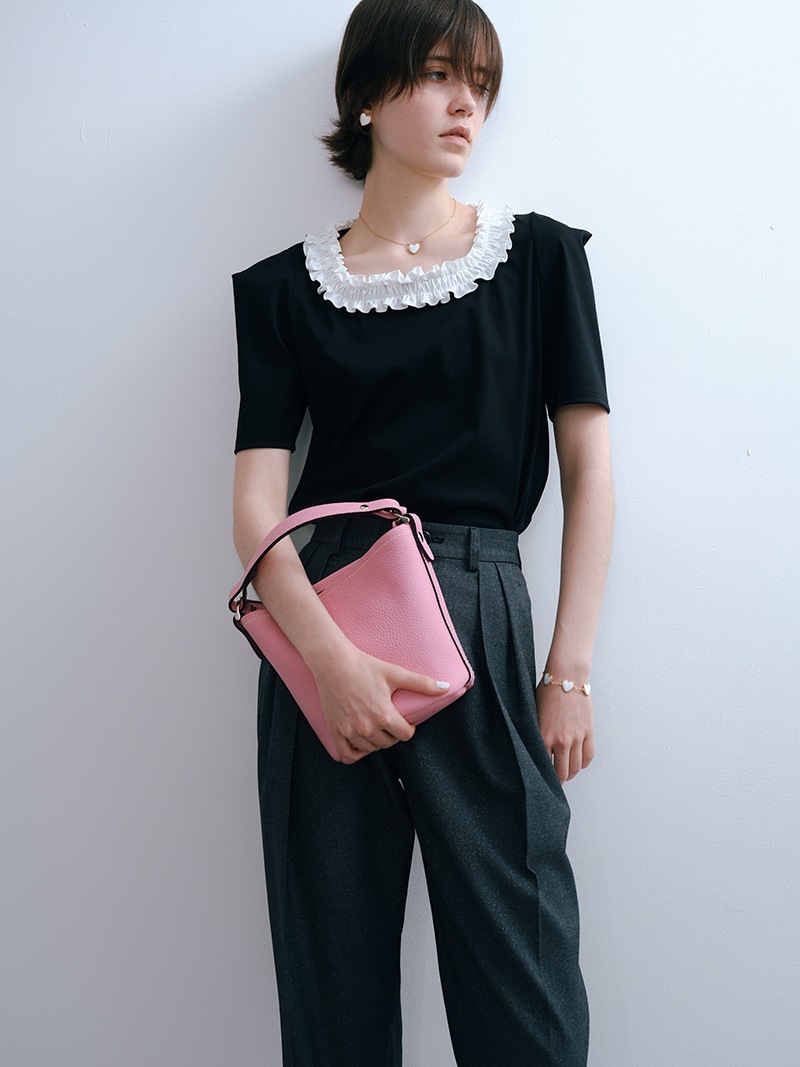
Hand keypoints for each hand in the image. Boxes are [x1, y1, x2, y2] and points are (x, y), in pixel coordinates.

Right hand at [311, 644, 450, 761]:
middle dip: (393, 735)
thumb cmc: (365, 666)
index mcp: (384, 715)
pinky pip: (347, 753)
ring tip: (377, 729)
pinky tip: (361, 744)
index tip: (405, 721)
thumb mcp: (395, 673)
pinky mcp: (335, 730)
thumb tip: (446, 687)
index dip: (409, 728)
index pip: (405, 736)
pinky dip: (355, 753)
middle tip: (391, 723)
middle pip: (388, 744)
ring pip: (370, 749)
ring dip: (376, 742)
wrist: (333, 663)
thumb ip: (422, 683)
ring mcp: (349, 731)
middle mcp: (367, 727)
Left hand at [535, 679, 594, 782]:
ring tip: (568, 774)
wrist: (567, 677)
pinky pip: (589, 755)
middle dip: (559, 781)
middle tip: (556, 783)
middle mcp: (561, 741)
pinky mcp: (588, 732)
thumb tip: (532, 747)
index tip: (542, 779)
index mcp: (544, 736)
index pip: (544, 766)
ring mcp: (576, 737)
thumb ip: (536, 733)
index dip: (543, 776)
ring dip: (572, 774)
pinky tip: (579, 764)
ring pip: (576, 767)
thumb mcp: (534, 714)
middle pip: (562, 772)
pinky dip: (584, 763)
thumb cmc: (547, 691)